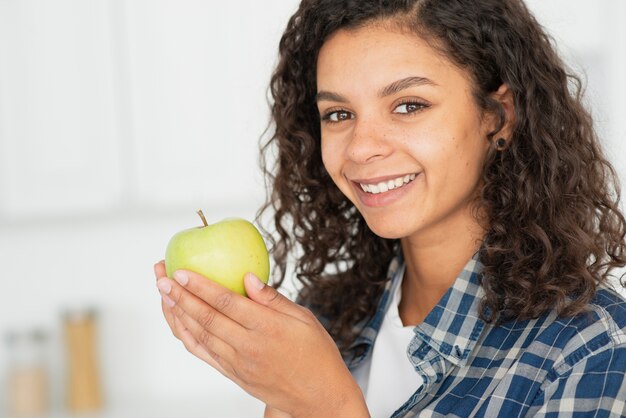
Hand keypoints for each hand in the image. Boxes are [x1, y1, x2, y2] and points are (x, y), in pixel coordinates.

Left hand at [153, 261, 368, 416]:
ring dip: (178, 314)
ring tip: (164, 295)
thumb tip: (247, 276)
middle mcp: (248, 346)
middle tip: (161, 277)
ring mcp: (238, 364)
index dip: (200, 286)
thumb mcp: (304, 318)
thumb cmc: (317, 354)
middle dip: (179, 296)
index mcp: (266, 327)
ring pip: (200, 336)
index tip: (182, 271)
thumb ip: (272, 298)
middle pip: (205, 317)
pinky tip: (178, 323)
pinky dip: (187, 337)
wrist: (320, 397)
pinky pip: (204, 354)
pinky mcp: (234, 375)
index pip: (225, 302)